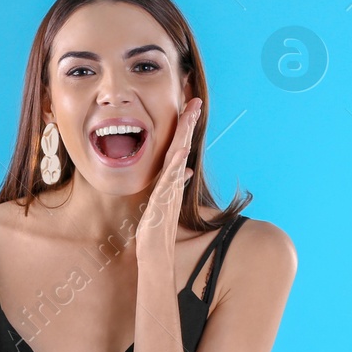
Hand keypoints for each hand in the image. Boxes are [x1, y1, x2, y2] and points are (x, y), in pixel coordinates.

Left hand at [135, 97, 201, 264]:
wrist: (155, 249)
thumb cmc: (157, 227)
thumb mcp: (163, 198)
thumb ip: (174, 182)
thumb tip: (185, 169)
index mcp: (171, 178)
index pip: (179, 146)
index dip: (184, 127)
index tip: (190, 108)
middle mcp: (173, 180)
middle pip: (182, 145)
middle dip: (188, 123)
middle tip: (195, 101)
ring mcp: (170, 188)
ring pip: (179, 156)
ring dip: (185, 135)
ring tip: (190, 115)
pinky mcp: (164, 199)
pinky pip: (172, 177)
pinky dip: (177, 163)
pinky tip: (182, 150)